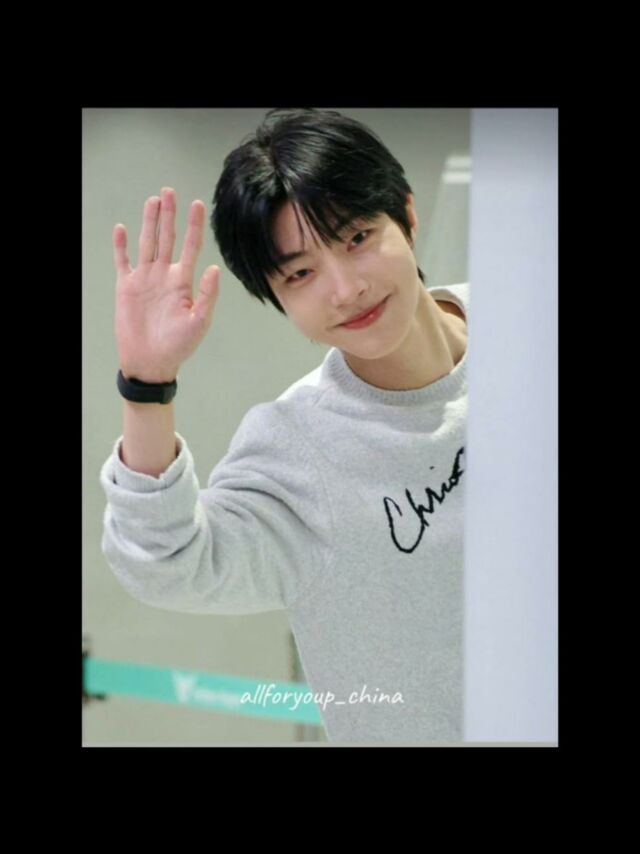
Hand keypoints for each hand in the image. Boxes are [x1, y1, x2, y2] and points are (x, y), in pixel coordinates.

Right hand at [113, 187, 219, 382]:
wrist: (151, 362)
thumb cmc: (179, 346)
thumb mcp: (199, 321)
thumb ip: (207, 295)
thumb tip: (214, 268)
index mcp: (183, 282)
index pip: (191, 246)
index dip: (194, 226)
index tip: (197, 204)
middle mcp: (164, 276)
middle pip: (167, 238)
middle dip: (169, 215)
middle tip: (170, 191)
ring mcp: (145, 279)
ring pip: (147, 243)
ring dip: (149, 222)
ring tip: (153, 200)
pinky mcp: (126, 287)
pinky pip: (123, 261)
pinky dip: (121, 245)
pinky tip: (122, 228)